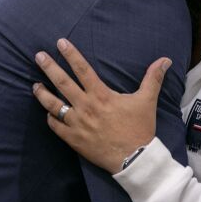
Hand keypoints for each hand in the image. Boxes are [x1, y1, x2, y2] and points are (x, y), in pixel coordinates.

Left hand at [32, 38, 171, 173]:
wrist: (134, 159)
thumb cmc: (139, 128)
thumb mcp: (147, 101)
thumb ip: (153, 78)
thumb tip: (165, 60)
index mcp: (101, 95)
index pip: (83, 70)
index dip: (71, 55)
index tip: (60, 43)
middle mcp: (86, 107)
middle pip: (62, 83)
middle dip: (49, 67)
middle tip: (38, 56)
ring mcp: (77, 124)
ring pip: (53, 105)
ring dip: (42, 94)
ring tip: (35, 85)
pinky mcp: (73, 139)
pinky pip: (56, 126)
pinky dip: (50, 118)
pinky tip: (47, 113)